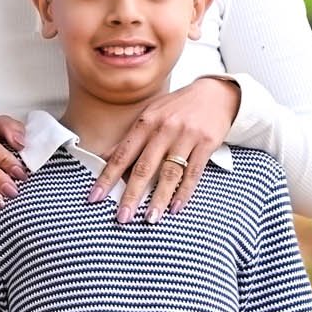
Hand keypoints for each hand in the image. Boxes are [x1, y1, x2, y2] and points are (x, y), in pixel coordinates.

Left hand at [92, 76, 240, 221]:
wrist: (216, 93)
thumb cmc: (178, 107)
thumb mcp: (150, 115)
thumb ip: (130, 138)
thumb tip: (103, 157)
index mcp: (146, 122)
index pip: (122, 155)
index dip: (107, 177)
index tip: (95, 197)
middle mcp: (164, 129)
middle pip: (144, 167)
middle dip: (131, 195)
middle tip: (122, 217)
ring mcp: (186, 136)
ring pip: (169, 173)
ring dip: (158, 198)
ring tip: (150, 218)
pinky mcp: (206, 143)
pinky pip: (193, 173)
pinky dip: (184, 192)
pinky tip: (175, 207)